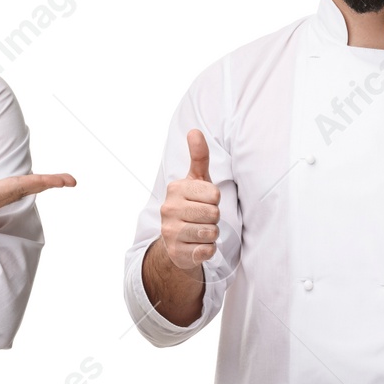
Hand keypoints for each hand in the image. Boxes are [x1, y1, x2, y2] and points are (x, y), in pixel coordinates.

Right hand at [0, 164, 75, 225]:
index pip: (20, 186)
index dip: (43, 182)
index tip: (63, 181)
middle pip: (26, 190)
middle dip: (50, 184)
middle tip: (72, 180)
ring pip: (20, 191)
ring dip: (41, 185)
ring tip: (61, 180)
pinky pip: (12, 191)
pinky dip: (27, 186)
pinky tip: (33, 183)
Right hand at [158, 129, 220, 271]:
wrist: (176, 240)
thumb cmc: (192, 204)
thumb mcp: (197, 179)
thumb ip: (198, 156)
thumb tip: (194, 130)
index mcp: (175, 189)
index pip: (214, 194)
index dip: (215, 200)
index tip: (205, 201)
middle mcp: (168, 209)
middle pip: (213, 213)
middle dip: (214, 217)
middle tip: (203, 218)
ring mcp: (170, 232)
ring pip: (211, 232)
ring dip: (212, 233)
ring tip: (200, 230)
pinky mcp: (176, 253)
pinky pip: (206, 251)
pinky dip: (208, 249)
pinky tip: (197, 244)